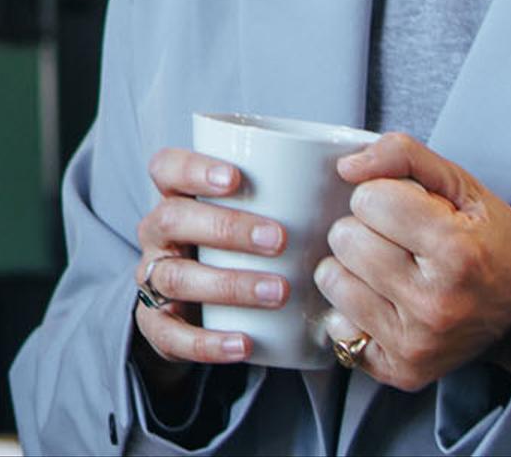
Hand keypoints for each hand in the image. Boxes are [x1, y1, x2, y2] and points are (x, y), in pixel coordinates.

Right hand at [127, 147, 295, 369]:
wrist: (206, 310)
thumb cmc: (248, 248)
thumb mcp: (260, 214)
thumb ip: (296, 191)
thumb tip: (357, 167)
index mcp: (179, 197)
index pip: (166, 168)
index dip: (193, 169)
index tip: (236, 178)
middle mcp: (160, 234)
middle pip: (172, 219)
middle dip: (226, 228)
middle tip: (279, 239)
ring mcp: (154, 278)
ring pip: (175, 276)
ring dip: (228, 283)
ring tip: (278, 291)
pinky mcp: (157, 325)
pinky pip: (172, 335)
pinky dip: (208, 341)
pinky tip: (244, 342)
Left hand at [315, 133, 510, 391]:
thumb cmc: (489, 243)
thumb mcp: (462, 186)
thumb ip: (404, 156)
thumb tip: (346, 167)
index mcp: (457, 251)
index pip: (369, 199)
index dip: (384, 196)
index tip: (409, 210)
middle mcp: (435, 303)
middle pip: (345, 238)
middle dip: (366, 229)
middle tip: (401, 242)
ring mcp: (415, 342)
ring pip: (331, 279)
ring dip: (353, 268)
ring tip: (391, 270)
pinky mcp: (399, 370)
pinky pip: (336, 326)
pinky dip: (353, 311)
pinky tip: (386, 304)